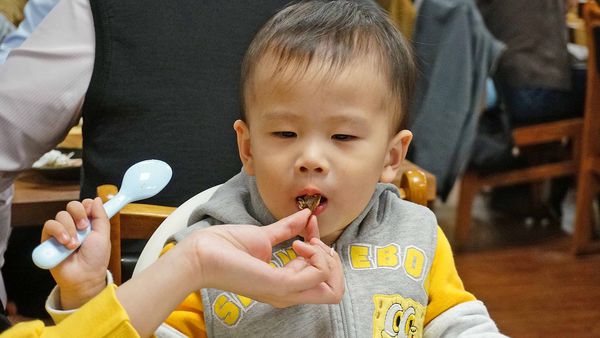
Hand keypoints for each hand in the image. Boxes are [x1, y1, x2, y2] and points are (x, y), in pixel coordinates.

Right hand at [41, 197, 110, 308]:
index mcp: (88, 223)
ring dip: (69, 228)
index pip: (84, 204)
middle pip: (72, 205)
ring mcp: (61, 231)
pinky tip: (65, 243)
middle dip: (79, 214)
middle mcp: (74, 225)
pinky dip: (58, 232)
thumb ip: (101, 216)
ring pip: (61, 215)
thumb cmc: (95, 259)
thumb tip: (96, 199)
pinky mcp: (48, 239)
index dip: (87, 206)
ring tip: (74, 244)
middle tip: (83, 228)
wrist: (84, 276)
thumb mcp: (104, 235)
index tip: (91, 214)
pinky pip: (49, 225)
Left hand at [177, 208, 343, 306]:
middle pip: (335, 291)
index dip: (323, 250)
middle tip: (312, 241)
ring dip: (325, 257)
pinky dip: (316, 254)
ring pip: (333, 287)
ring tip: (305, 241)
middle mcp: (288, 293)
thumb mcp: (265, 236)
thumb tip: (307, 216)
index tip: (309, 227)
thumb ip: (288, 229)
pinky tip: (299, 244)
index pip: (323, 279)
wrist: (203, 252)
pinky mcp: (281, 284)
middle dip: (333, 261)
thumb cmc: (226, 247)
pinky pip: (318, 274)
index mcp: (285, 285)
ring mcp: (286, 292)